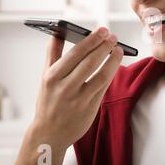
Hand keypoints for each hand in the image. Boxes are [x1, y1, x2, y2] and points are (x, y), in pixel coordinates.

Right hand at [31, 26, 122, 150]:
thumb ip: (52, 54)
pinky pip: (104, 87)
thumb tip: (56, 32)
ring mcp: (79, 99)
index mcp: (52, 77)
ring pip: (101, 75)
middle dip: (104, 47)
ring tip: (119, 49)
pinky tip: (115, 64)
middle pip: (89, 63)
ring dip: (113, 60)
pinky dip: (111, 73)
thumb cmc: (48, 101)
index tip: (102, 30)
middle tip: (113, 36)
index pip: (75, 54)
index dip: (91, 40)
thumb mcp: (45, 77)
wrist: (49, 134)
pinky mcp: (90, 108)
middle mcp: (65, 88)